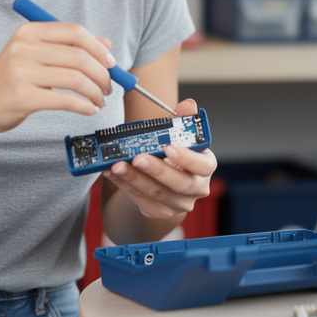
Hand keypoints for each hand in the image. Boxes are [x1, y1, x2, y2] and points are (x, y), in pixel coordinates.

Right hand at [0, 22, 113, 135]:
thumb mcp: (37, 55)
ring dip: (95, 92)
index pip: (75, 32)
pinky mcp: (23, 97)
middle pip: (79, 56)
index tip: (111, 63)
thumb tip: (106, 45)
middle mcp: (24, 48)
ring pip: (76, 79)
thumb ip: (69, 47)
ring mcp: (21, 72)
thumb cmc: (11, 78)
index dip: (99, 48)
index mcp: (29, 32)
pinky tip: (89, 109)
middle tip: (108, 86)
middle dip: (102, 73)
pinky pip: (66, 100)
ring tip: (99, 100)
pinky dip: (84, 106)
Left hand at [103, 98, 216, 221]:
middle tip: (137, 158)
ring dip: (134, 179)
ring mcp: (179, 204)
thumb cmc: (171, 153)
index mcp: (205, 167)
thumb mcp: (178, 135)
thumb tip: (188, 104)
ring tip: (116, 165)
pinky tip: (111, 173)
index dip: (188, 159)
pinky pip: (141, 201)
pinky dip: (124, 186)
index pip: (203, 166)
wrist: (161, 180)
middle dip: (156, 170)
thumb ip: (184, 120)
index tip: (169, 147)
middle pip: (180, 184)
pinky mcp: (160, 212)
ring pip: (157, 194)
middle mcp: (197, 189)